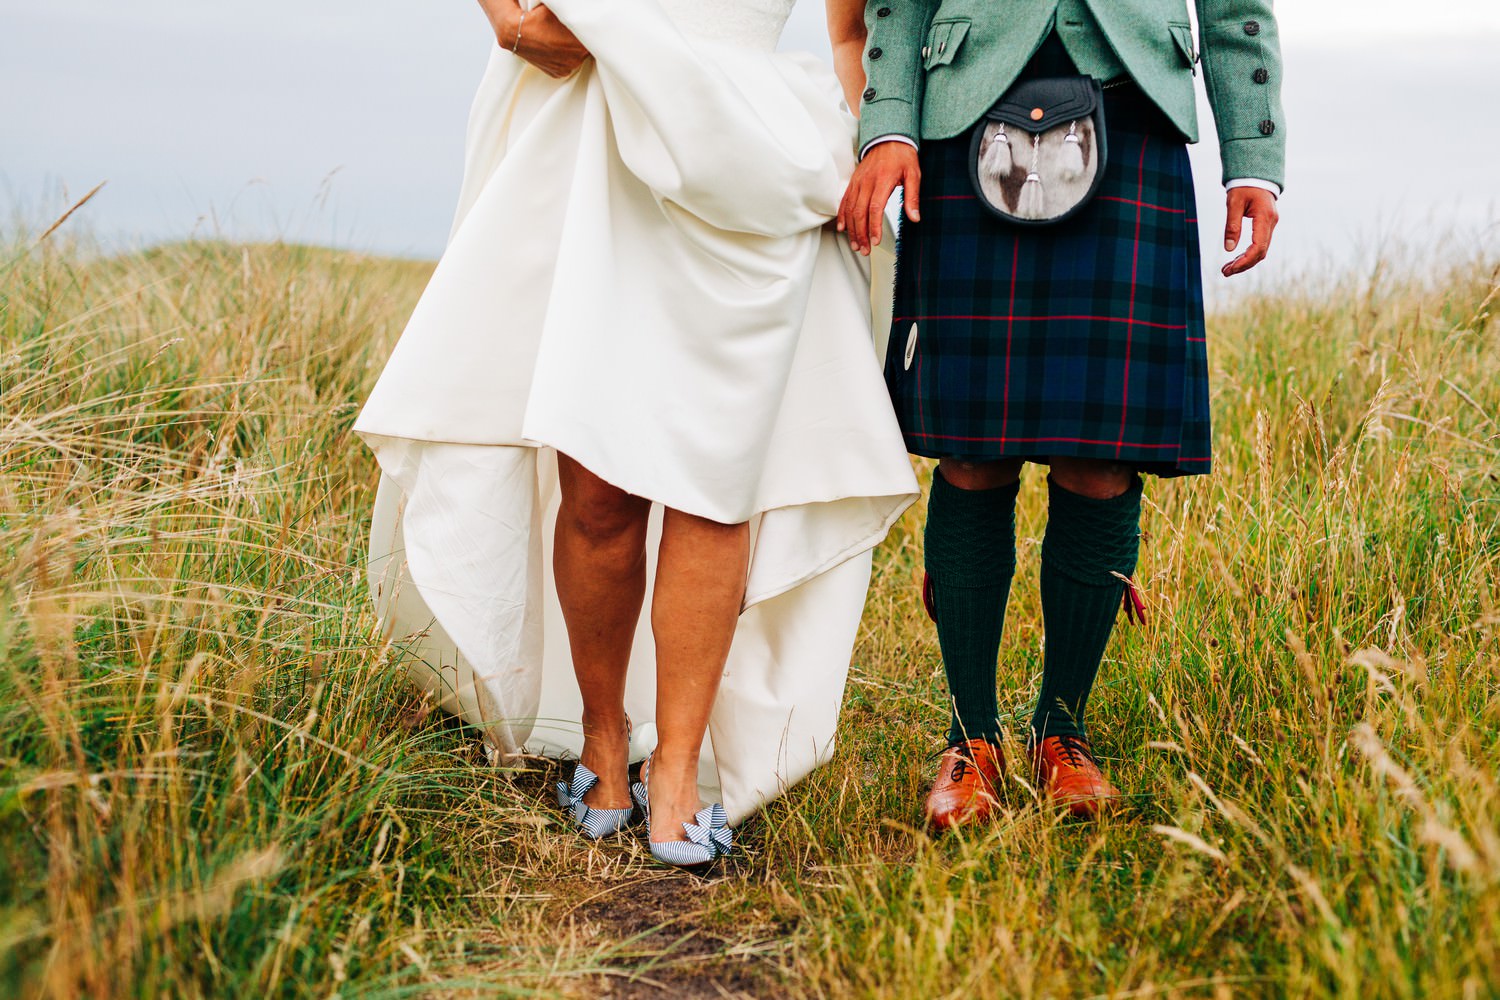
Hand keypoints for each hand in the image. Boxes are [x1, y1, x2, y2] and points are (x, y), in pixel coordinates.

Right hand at [476, 0, 590, 78]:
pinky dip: (564, 58)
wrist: (516, 32)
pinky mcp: (559, 74)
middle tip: (571, 31)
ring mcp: (568, 68)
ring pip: (577, 57)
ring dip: (573, 50)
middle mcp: (577, 59)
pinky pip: (567, 65)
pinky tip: (556, 48)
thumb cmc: (538, 18)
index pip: (594, 37)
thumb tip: (586, 11)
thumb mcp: (560, 10)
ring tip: (561, 39)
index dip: (589, 30)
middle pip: (587, 49)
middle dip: (581, 40)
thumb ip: (575, 12)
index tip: (585, 25)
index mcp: (581, 44)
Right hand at [837, 141, 920, 255]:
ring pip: (850, 209)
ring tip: (856, 244)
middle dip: (861, 234)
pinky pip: (844, 201)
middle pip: (860, 213)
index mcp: (882, 181)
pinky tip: (843, 228)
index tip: (875, 241)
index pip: (875, 208)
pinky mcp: (853, 182)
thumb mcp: (914, 174)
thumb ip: (913, 197)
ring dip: (852, 229)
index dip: (873, 227)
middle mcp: (867, 182)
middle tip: (865, 249)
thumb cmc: (902, 156)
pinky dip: (842, 216)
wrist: (888, 137)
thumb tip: (914, 217)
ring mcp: (858, 182)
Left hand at [1221, 187, 1278, 276]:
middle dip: (1243, 265)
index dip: (1245, 261)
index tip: (1231, 269)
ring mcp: (1270, 224)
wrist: (1255, 175)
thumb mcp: (1233, 203)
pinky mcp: (1266, 225)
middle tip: (1225, 272)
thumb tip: (1229, 249)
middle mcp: (1271, 223)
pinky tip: (1235, 259)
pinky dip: (1248, 253)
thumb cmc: (1243, 186)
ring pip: (1261, 250)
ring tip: (1227, 269)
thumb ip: (1232, 225)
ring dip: (1245, 261)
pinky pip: (1259, 244)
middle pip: (1260, 252)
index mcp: (1264, 217)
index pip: (1258, 246)